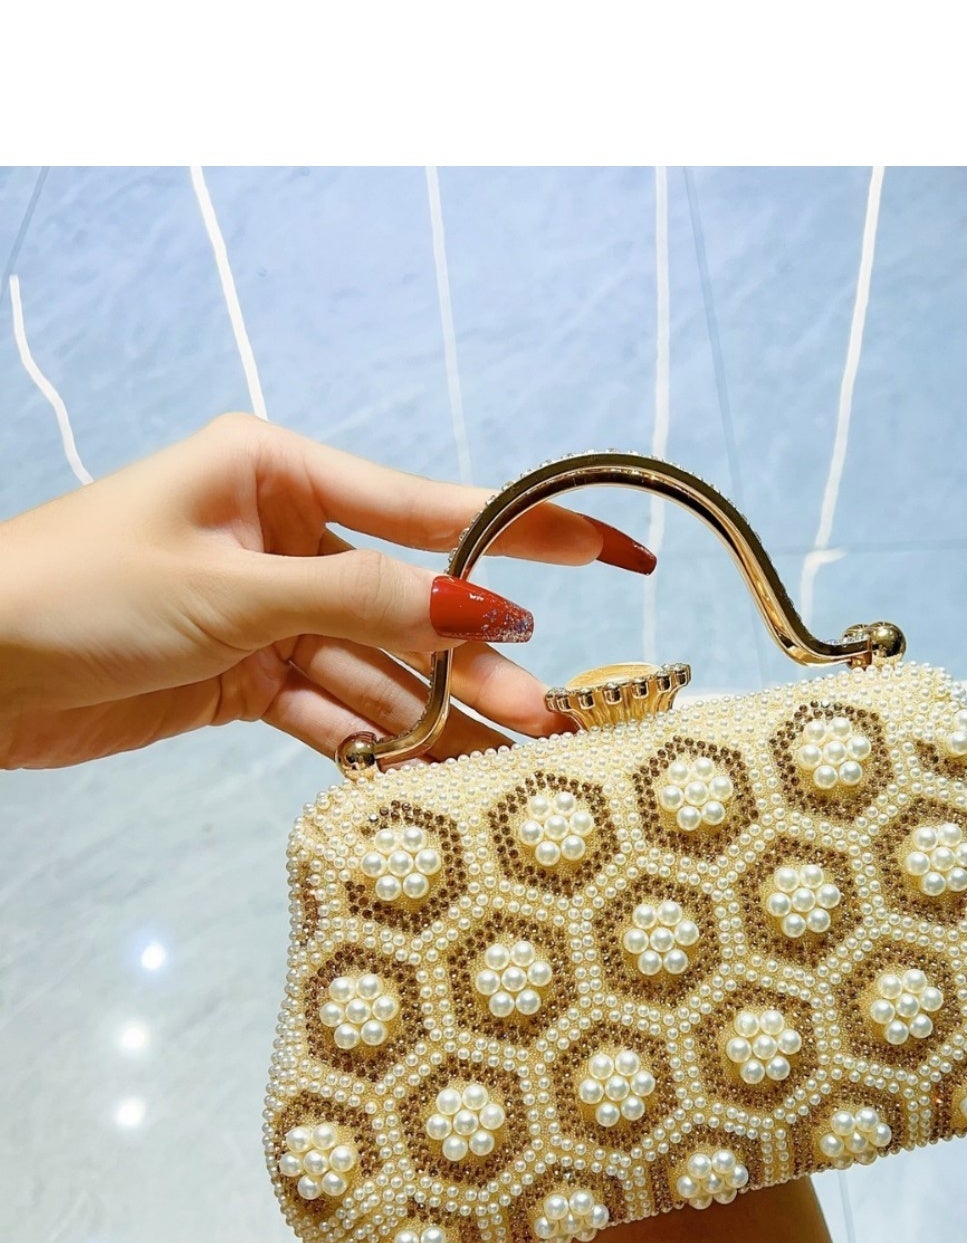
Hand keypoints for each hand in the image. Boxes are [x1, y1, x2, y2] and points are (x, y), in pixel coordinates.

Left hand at [0, 412, 653, 768]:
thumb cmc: (73, 593)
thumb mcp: (229, 591)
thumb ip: (362, 601)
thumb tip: (484, 605)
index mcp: (274, 471)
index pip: (428, 506)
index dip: (527, 534)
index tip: (616, 550)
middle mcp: (278, 533)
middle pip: (408, 603)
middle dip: (475, 661)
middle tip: (551, 715)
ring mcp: (262, 608)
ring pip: (373, 665)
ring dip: (428, 713)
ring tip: (504, 756)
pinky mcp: (239, 674)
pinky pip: (326, 707)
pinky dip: (364, 739)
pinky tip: (418, 771)